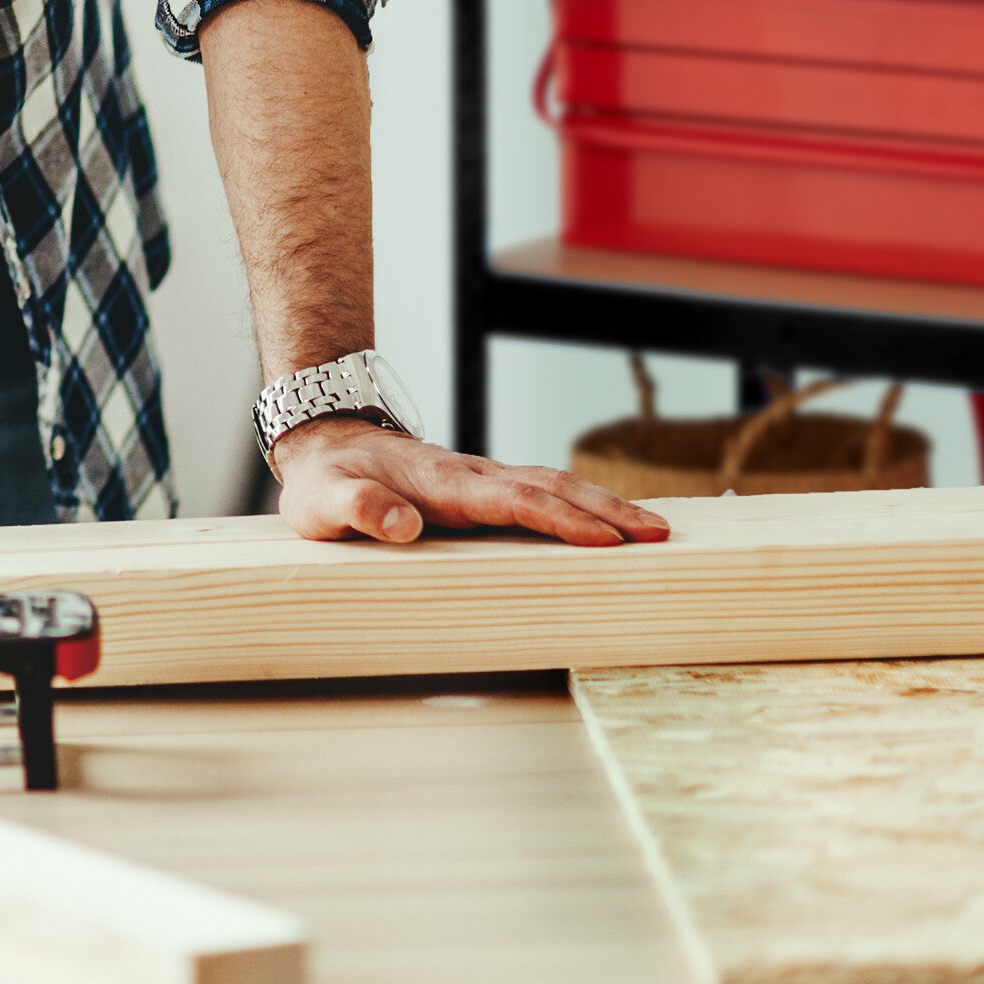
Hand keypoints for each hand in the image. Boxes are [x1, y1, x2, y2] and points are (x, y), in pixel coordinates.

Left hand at [269, 417, 670, 547]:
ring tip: (655, 529)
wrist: (325, 444)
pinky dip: (581, 504)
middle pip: (550, 487)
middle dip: (606, 510)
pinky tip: (608, 522)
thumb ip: (360, 512)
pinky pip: (541, 493)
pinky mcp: (481, 489)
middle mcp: (471, 476)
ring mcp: (480, 479)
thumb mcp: (324, 504)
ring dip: (603, 505)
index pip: (513, 501)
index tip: (607, 539)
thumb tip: (403, 525)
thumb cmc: (324, 484)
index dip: (561, 520)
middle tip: (659, 534)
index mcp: (441, 485)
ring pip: (552, 485)